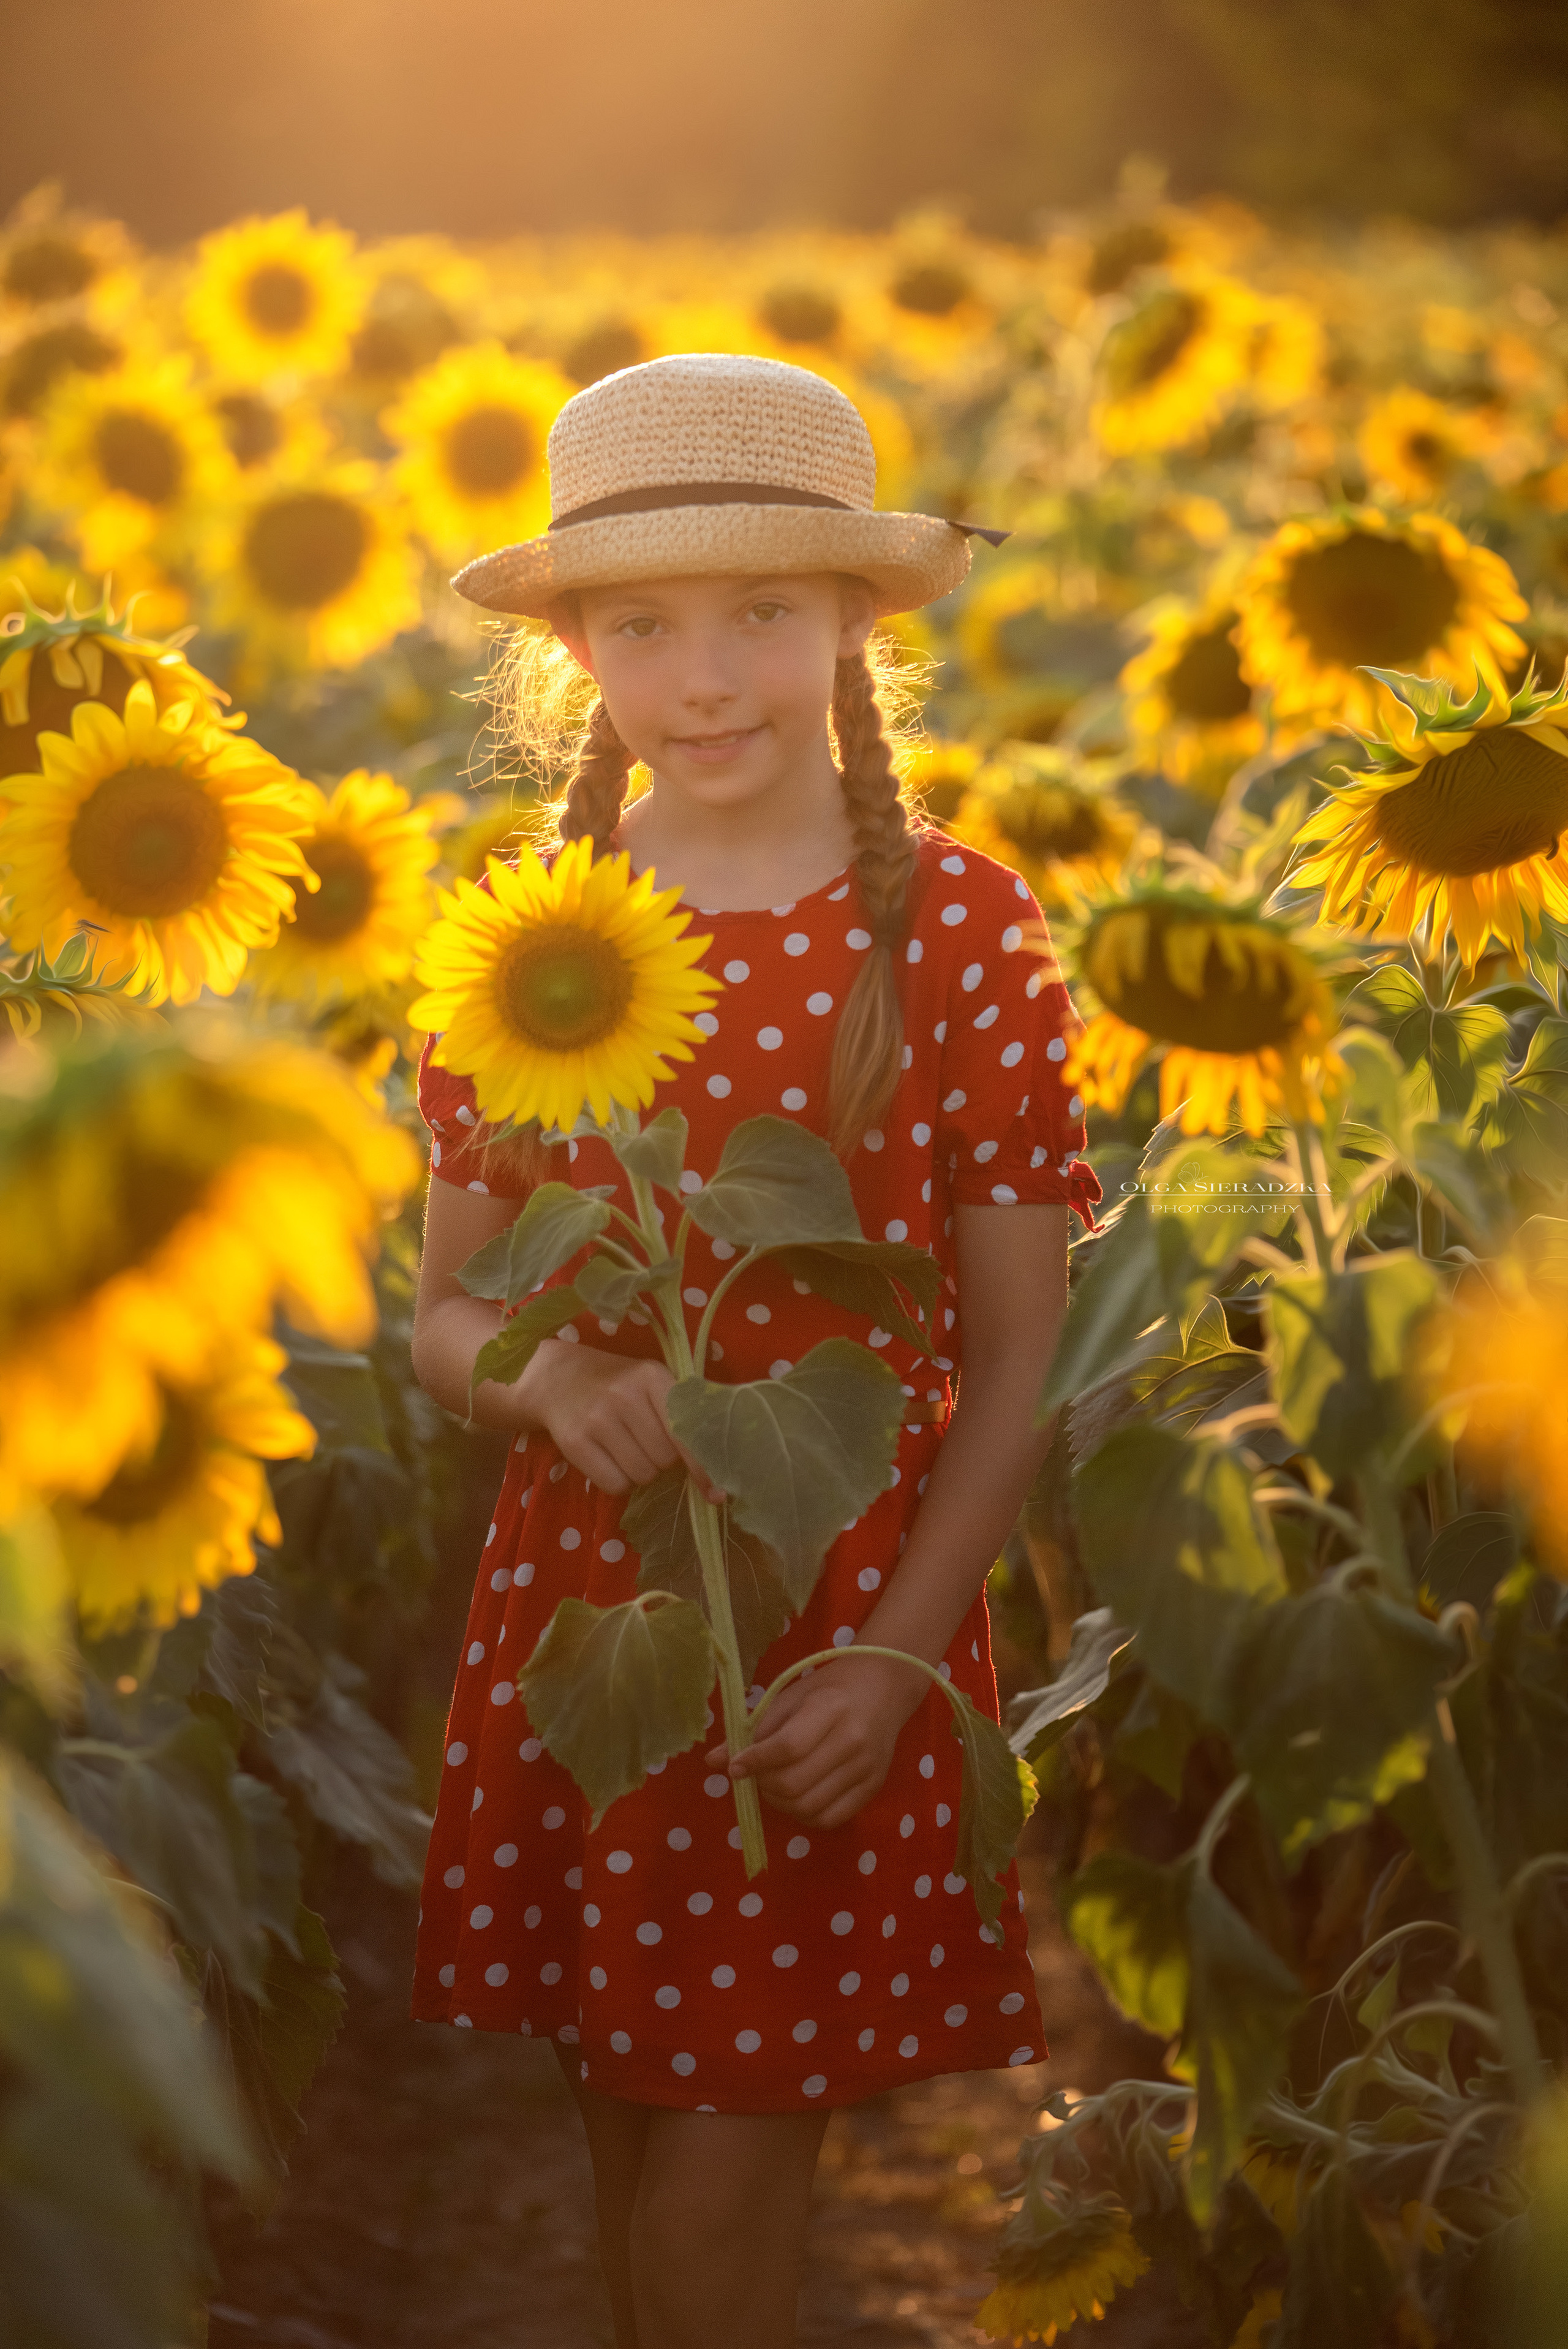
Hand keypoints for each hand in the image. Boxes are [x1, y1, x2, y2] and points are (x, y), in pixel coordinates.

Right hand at [519, 1339, 720, 1498]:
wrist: (558, 1378)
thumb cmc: (618, 1386)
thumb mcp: (651, 1384)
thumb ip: (682, 1416)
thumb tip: (715, 1476)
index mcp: (653, 1376)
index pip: (687, 1433)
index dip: (703, 1467)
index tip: (716, 1493)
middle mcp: (625, 1395)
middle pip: (665, 1460)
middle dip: (661, 1461)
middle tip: (645, 1442)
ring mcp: (597, 1418)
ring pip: (642, 1475)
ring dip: (640, 1472)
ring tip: (626, 1448)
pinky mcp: (574, 1441)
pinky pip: (614, 1485)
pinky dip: (618, 1482)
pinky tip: (608, 1458)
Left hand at [704, 1656, 915, 1831]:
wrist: (882, 1689)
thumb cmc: (829, 1689)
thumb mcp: (790, 1698)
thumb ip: (754, 1730)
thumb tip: (713, 1763)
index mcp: (830, 1709)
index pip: (787, 1748)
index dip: (755, 1762)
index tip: (735, 1767)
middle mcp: (852, 1742)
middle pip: (794, 1784)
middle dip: (763, 1785)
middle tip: (755, 1775)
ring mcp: (866, 1769)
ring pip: (808, 1807)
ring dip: (780, 1803)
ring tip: (774, 1784)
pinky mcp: (873, 1788)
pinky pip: (829, 1819)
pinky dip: (804, 1815)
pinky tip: (797, 1796)